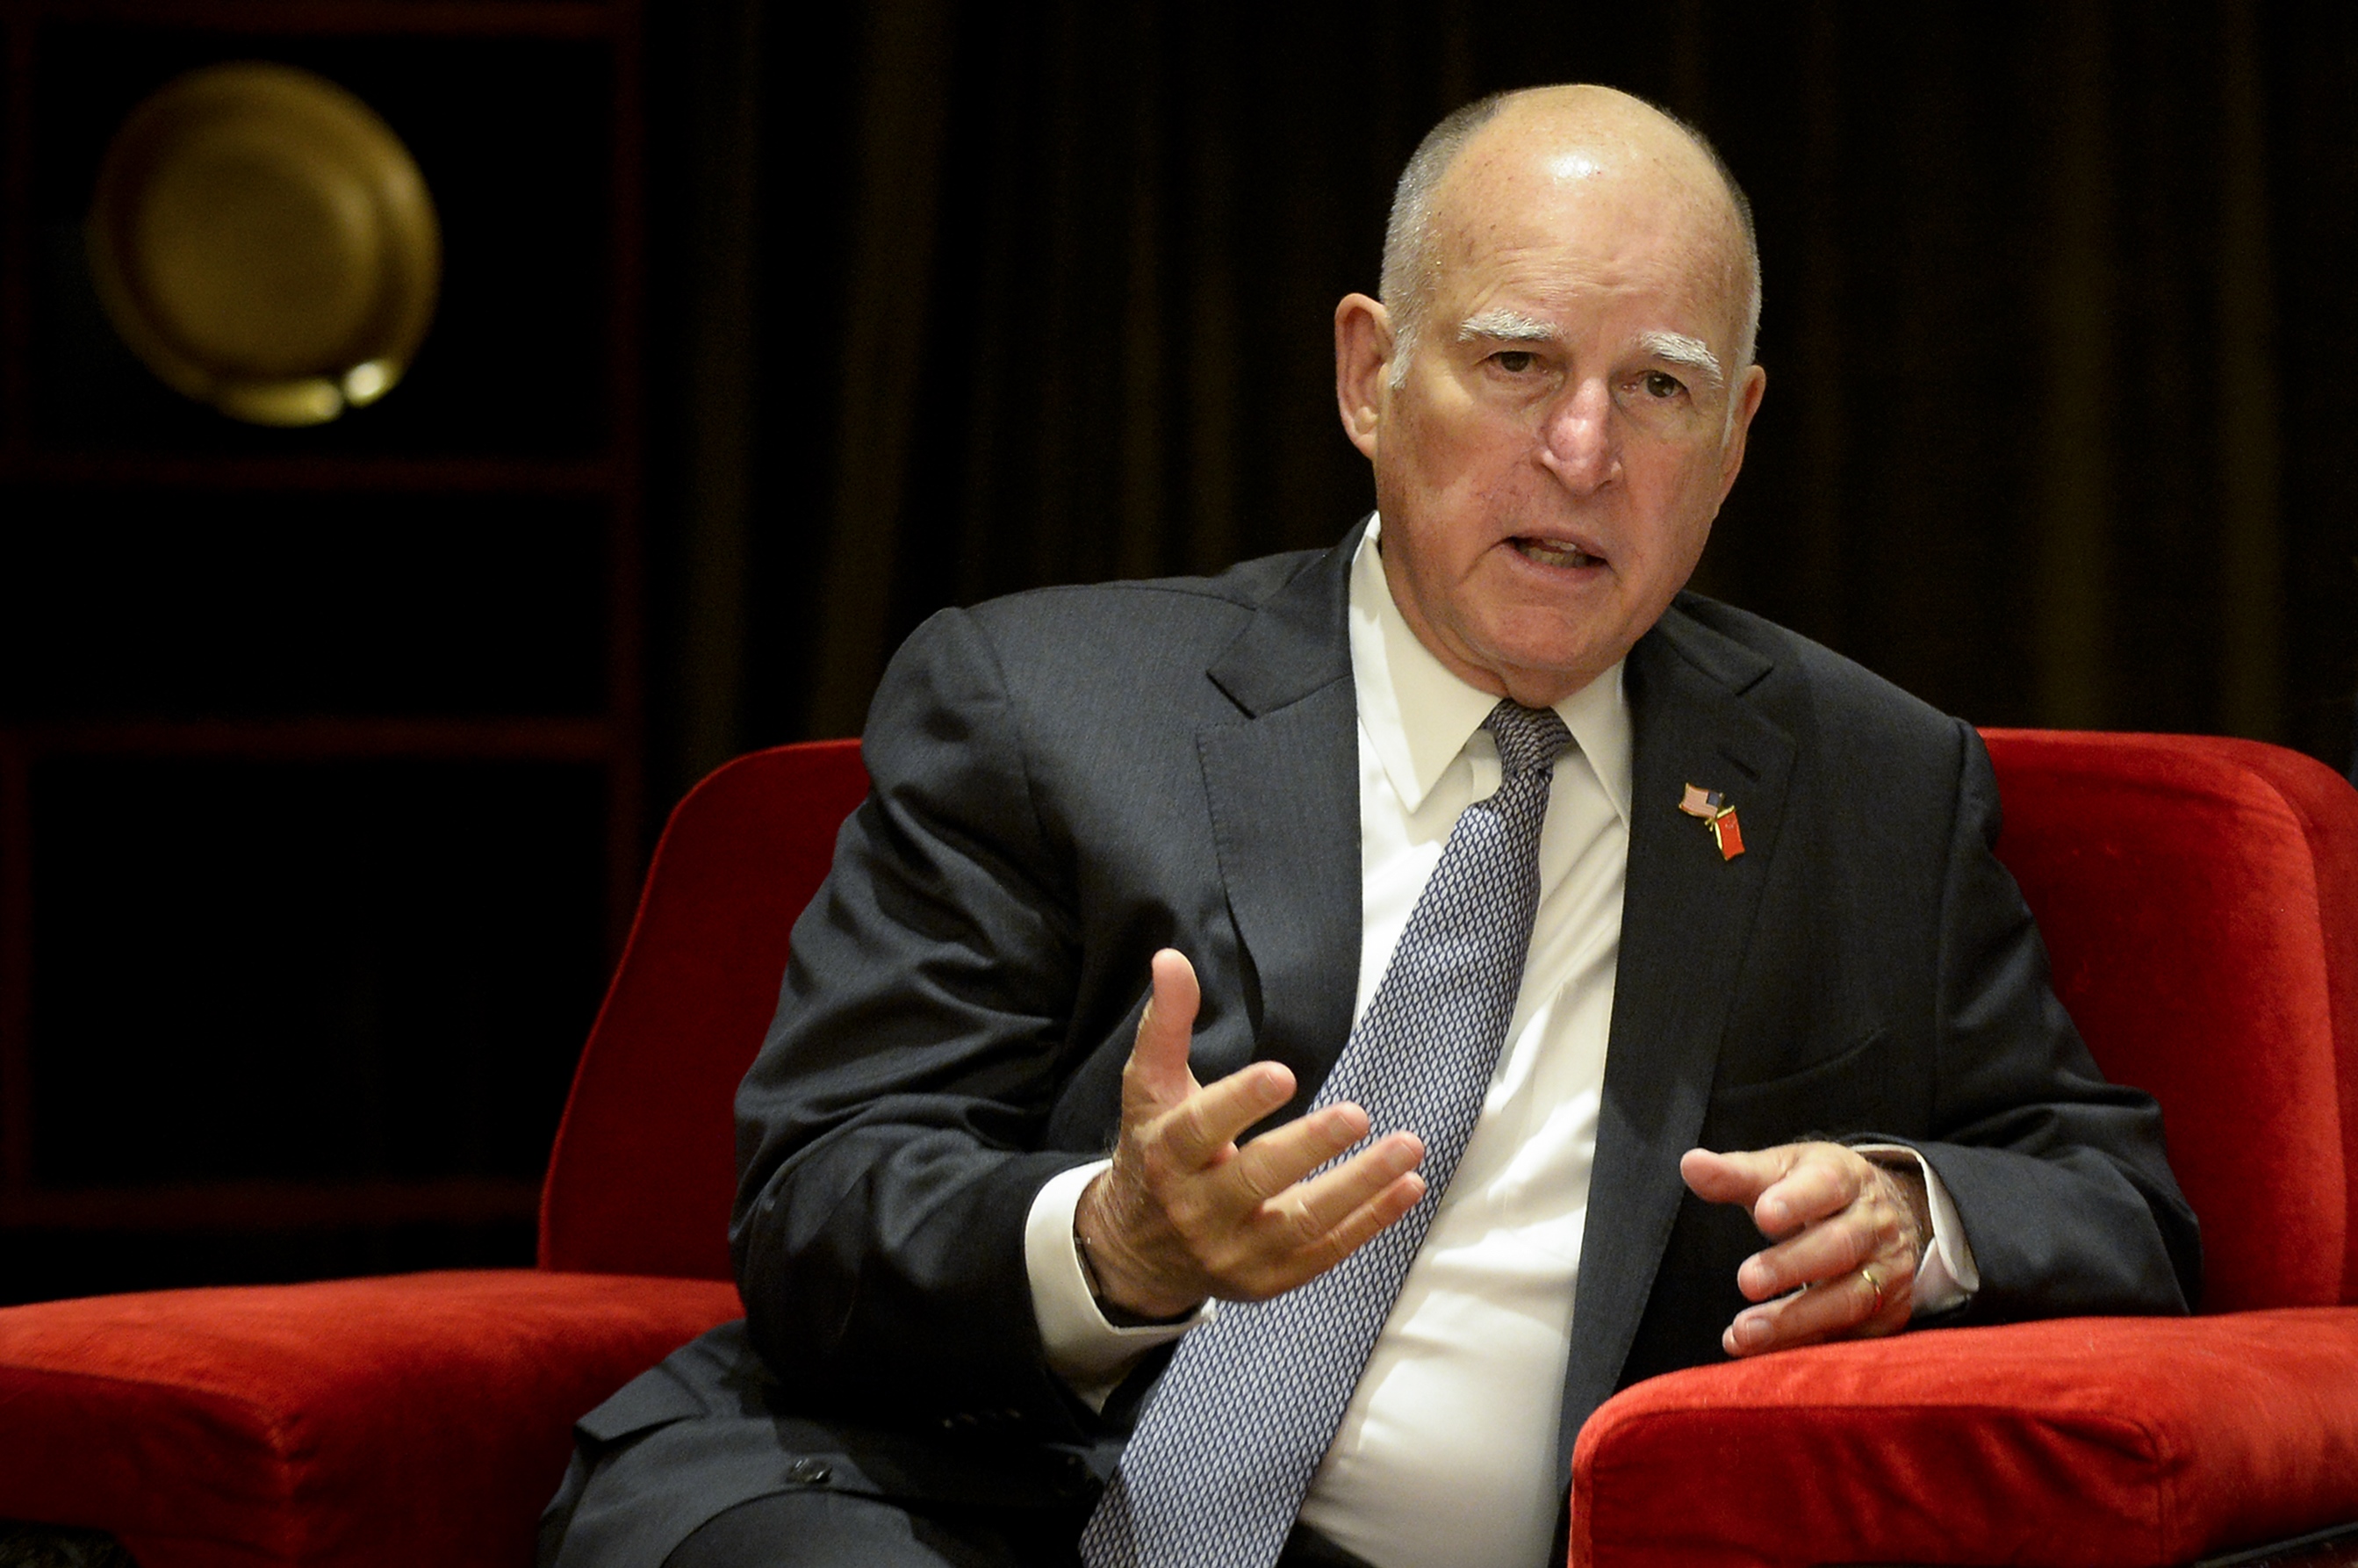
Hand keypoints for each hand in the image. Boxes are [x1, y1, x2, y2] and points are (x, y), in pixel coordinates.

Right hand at [1072, 950, 1427, 1318]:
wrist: (1139, 1251)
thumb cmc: (1154, 1152)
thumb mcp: (1149, 1090)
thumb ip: (1166, 1026)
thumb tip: (1171, 957)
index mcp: (1165, 1156)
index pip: (1199, 1130)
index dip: (1238, 1103)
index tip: (1281, 1074)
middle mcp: (1197, 1210)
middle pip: (1255, 1179)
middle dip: (1309, 1148)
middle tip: (1358, 1113)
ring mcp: (1235, 1251)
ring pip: (1302, 1222)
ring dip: (1360, 1185)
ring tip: (1408, 1146)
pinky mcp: (1270, 1279)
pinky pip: (1326, 1251)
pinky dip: (1370, 1221)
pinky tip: (1408, 1185)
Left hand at [1679, 1142, 1929, 1356]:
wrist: (1886, 1216)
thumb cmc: (1816, 1191)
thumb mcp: (1782, 1171)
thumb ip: (1736, 1173)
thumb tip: (1691, 1164)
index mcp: (1846, 1178)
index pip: (1826, 1185)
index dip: (1797, 1200)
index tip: (1763, 1214)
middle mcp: (1875, 1224)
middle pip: (1840, 1245)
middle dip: (1793, 1266)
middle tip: (1747, 1281)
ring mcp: (1889, 1271)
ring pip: (1848, 1298)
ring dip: (1795, 1320)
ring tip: (1744, 1332)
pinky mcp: (1890, 1312)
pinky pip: (1850, 1335)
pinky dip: (1804, 1345)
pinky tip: (1763, 1353)